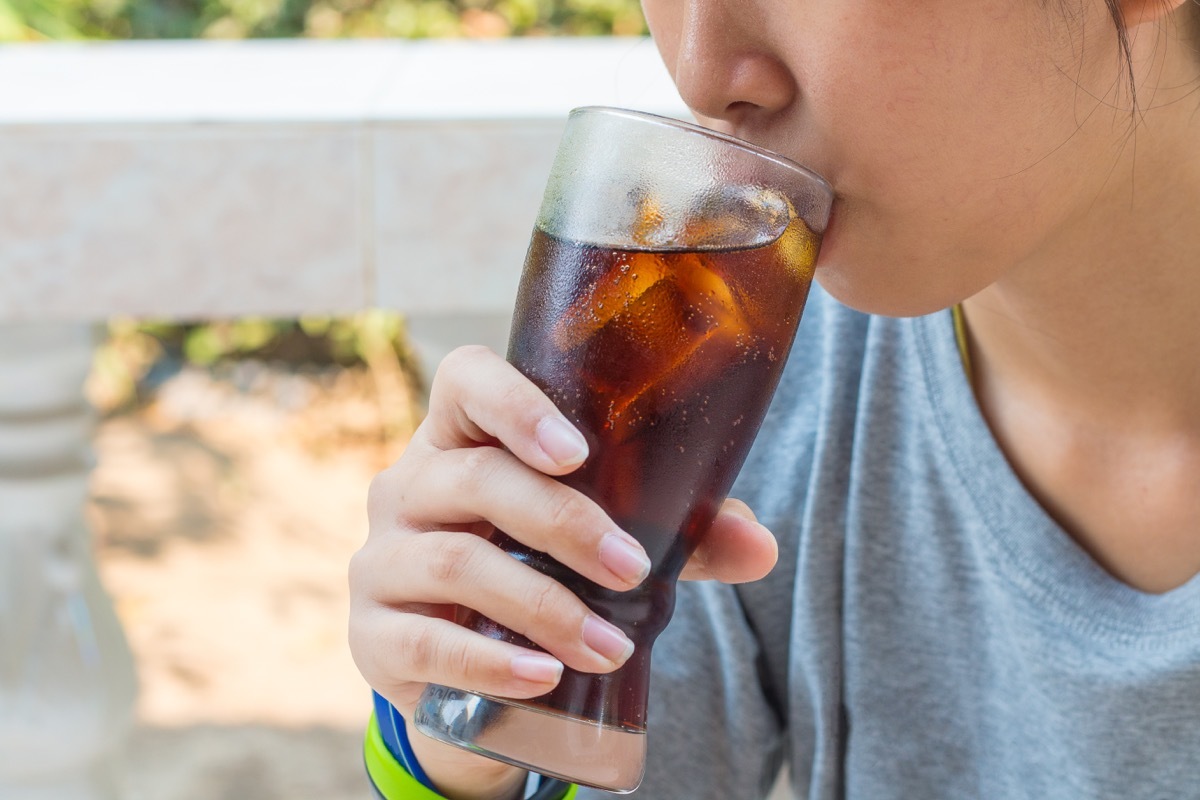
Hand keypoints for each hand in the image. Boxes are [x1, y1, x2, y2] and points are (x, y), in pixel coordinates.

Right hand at [348, 345, 777, 799]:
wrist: (464, 659)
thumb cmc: (539, 569)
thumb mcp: (603, 538)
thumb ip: (679, 533)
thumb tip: (760, 544)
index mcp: (461, 438)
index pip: (465, 380)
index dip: (515, 404)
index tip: (578, 453)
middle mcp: (408, 486)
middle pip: (475, 478)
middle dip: (564, 524)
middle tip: (632, 569)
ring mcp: (381, 560)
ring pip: (456, 562)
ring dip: (544, 606)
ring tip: (611, 644)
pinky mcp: (373, 635)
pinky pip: (427, 643)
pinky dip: (492, 663)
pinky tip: (544, 676)